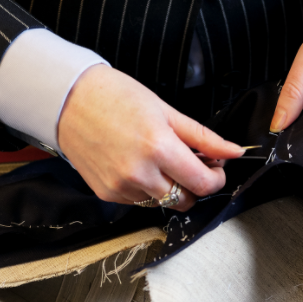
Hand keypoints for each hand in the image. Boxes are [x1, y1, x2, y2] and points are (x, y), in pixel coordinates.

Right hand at [58, 65, 243, 210]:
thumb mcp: (167, 111)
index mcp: (159, 148)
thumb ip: (203, 137)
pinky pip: (139, 202)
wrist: (69, 100)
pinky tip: (138, 165)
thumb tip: (233, 152)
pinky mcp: (108, 194)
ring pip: (163, 204)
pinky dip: (146, 189)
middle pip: (186, 200)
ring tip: (160, 161)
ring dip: (170, 188)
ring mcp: (122, 187)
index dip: (216, 179)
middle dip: (194, 185)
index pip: (203, 184)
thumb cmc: (116, 97)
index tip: (215, 168)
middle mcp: (140, 173)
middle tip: (188, 163)